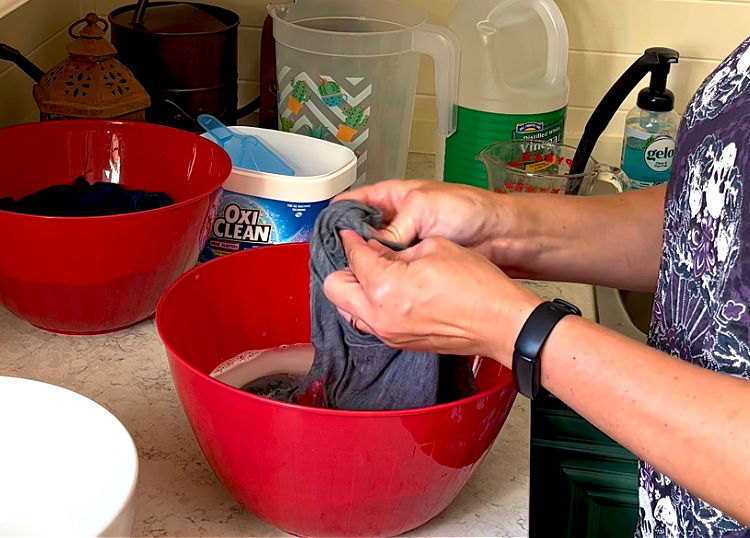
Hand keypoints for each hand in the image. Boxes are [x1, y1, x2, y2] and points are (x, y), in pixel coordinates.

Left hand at [323, 231, 542, 364]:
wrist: (500, 321)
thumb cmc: (476, 285)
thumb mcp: (433, 248)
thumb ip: (397, 249)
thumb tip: (379, 249)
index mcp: (384, 287)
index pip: (354, 256)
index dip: (352, 239)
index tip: (352, 232)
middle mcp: (379, 315)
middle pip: (335, 288)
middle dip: (345, 266)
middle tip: (361, 252)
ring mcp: (388, 333)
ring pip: (348, 310)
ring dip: (355, 288)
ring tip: (374, 273)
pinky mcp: (399, 342)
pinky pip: (368, 322)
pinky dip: (370, 304)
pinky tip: (389, 291)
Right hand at [334, 180, 513, 262]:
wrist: (499, 235)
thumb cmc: (466, 210)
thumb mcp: (423, 210)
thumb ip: (392, 227)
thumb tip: (365, 247)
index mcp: (392, 196)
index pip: (354, 202)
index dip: (336, 215)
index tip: (320, 233)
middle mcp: (394, 219)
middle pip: (360, 232)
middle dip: (346, 244)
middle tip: (331, 262)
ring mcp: (404, 242)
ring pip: (375, 254)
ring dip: (364, 263)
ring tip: (346, 276)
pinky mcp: (415, 263)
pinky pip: (392, 271)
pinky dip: (382, 277)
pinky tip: (370, 286)